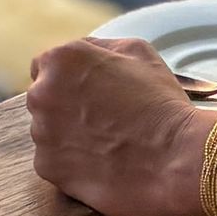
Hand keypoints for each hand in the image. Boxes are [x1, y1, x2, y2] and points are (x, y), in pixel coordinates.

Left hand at [26, 38, 208, 215]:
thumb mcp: (138, 52)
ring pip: (47, 131)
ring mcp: (42, 132)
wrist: (175, 159)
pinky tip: (100, 163)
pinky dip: (70, 164)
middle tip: (100, 119)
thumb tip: (87, 54)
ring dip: (66, 135)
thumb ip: (101, 47)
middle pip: (44, 98)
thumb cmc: (160, 104)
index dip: (68, 78)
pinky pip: (52, 161)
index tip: (85, 93)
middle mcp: (42, 93)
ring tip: (105, 143)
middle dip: (65, 106)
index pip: (45, 65)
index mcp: (62, 60)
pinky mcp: (48, 168)